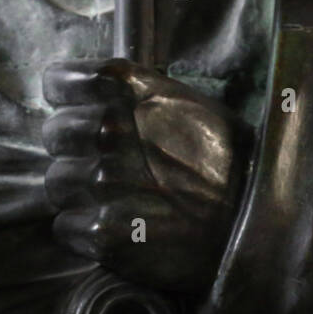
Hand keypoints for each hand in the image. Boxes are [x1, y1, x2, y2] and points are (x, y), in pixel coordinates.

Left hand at [42, 59, 247, 293]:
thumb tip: (94, 101)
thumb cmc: (229, 160)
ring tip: (113, 200)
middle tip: (102, 163)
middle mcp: (112, 130)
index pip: (60, 81)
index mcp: (132, 91)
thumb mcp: (189, 105)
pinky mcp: (104, 232)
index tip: (73, 108)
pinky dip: (83, 231)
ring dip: (78, 192)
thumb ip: (137, 98)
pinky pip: (65, 227)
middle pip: (55, 134)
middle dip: (72, 148)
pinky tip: (115, 229)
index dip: (64, 97)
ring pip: (56, 182)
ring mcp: (105, 182)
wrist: (258, 221)